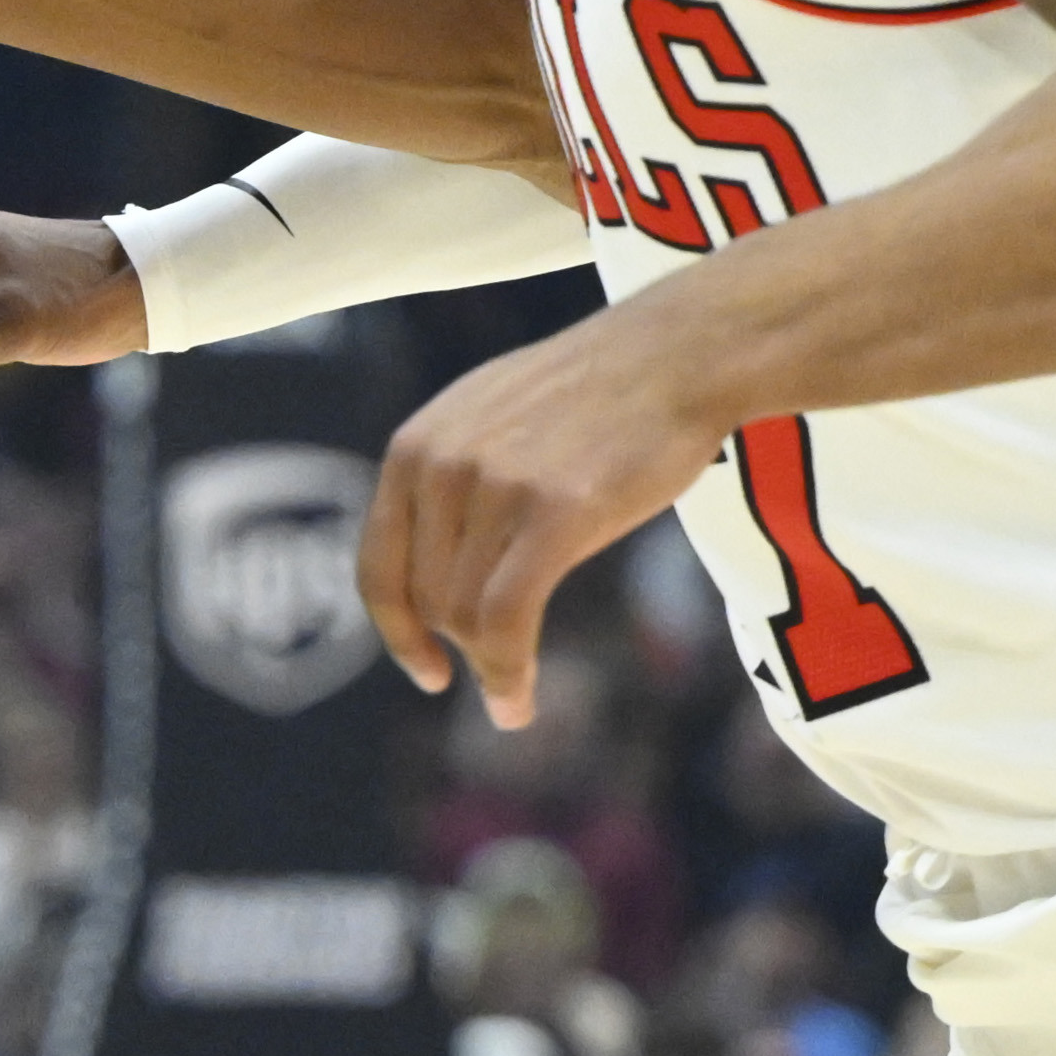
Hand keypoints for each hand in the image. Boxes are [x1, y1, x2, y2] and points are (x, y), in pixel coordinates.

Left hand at [359, 311, 714, 727]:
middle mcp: (439, 465)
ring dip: (491, 668)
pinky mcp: (553, 512)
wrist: (676, 354)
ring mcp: (494, 487)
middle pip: (429, 601)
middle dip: (462, 649)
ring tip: (516, 693)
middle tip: (503, 673)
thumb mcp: (489, 418)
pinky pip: (507, 619)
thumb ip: (449, 481)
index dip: (397, 632)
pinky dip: (507, 673)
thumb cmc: (595, 392)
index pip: (379, 567)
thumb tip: (434, 564)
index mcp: (415, 447)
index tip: (426, 671)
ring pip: (467, 617)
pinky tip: (519, 701)